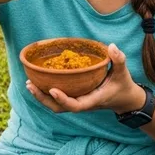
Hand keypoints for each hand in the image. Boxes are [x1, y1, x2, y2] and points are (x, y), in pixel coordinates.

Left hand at [25, 43, 145, 114]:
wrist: (124, 100)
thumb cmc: (123, 85)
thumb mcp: (123, 72)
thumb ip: (118, 59)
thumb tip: (112, 46)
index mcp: (93, 100)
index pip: (75, 105)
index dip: (63, 100)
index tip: (52, 89)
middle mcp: (83, 104)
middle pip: (59, 108)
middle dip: (43, 99)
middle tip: (30, 85)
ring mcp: (78, 103)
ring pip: (56, 106)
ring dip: (42, 97)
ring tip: (29, 84)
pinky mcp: (76, 100)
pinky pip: (58, 101)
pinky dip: (46, 94)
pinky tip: (38, 82)